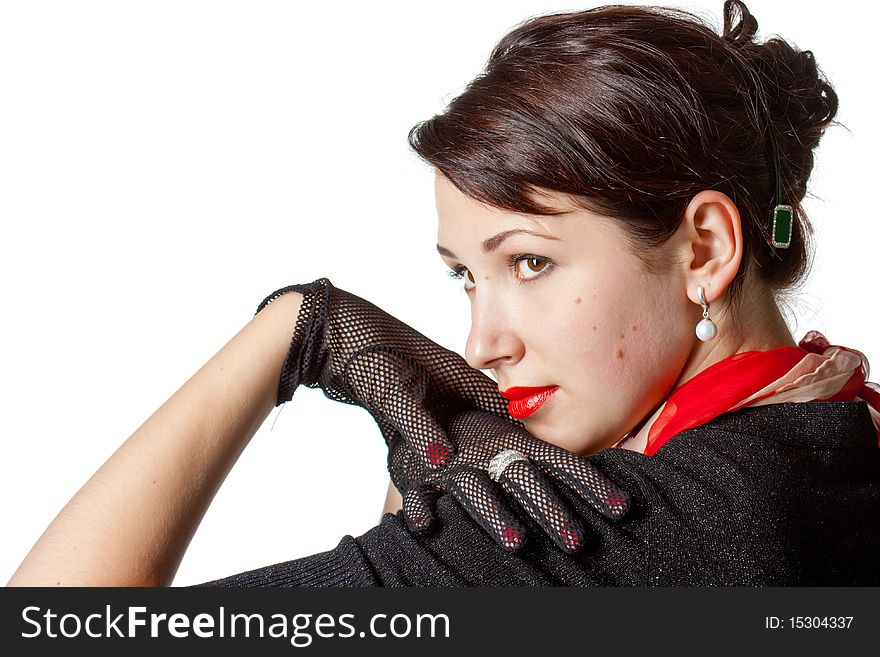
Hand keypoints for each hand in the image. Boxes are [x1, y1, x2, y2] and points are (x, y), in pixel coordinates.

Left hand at [256, 278, 513, 469]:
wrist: (323, 332)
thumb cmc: (362, 347)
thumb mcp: (392, 390)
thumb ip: (417, 425)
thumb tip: (442, 460)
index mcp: (455, 372)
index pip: (501, 405)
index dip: (516, 432)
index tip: (529, 463)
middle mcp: (446, 384)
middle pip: (480, 421)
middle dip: (490, 448)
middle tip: (502, 483)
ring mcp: (426, 395)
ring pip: (454, 430)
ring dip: (460, 453)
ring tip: (472, 486)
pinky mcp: (404, 407)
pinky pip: (428, 433)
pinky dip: (432, 452)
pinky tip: (432, 477)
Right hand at [389, 407, 631, 553]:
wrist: (408, 384)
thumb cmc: (465, 425)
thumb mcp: (504, 434)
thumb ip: (536, 455)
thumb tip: (586, 478)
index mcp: (512, 440)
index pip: (559, 463)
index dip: (590, 484)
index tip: (622, 508)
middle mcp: (486, 451)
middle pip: (522, 479)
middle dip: (549, 509)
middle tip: (576, 541)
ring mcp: (450, 463)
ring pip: (474, 488)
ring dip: (495, 514)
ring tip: (516, 542)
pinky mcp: (415, 474)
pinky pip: (416, 492)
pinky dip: (420, 509)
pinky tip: (428, 526)